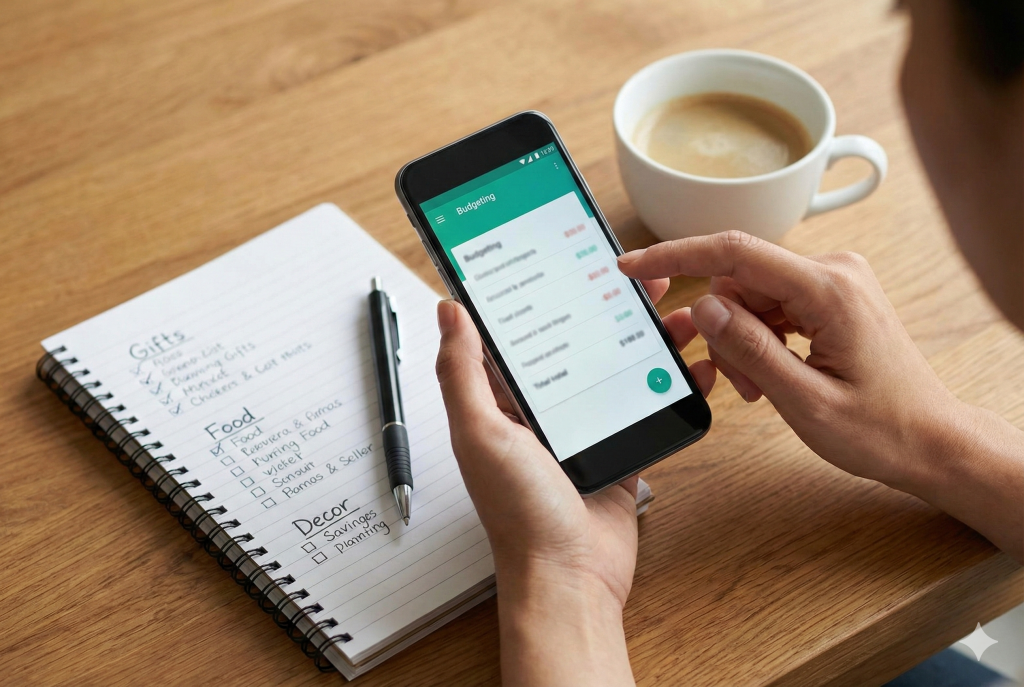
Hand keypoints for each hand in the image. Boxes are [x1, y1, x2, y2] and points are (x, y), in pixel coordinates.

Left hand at [434, 292, 713, 686]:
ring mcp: (583, 427)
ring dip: (646, 336)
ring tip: (678, 309)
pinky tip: (697, 362)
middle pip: (577, 340)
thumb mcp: (481, 434)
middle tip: (640, 275)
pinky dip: (671, 381)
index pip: (519, 331)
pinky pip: (646, 402)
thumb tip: (448, 309)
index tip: (565, 254)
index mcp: (501, 400)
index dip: (541, 291)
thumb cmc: (520, 513)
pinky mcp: (619, 446)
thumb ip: (462, 372)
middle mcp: (541, 408)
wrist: (572, 577)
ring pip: (616, 366)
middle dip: (607, 305)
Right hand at [618, 231, 1023, 561]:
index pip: (735, 253)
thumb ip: (751, 350)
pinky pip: (773, 306)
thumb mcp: (805, 401)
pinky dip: (761, 339)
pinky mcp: (832, 297)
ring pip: (752, 296)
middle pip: (740, 280)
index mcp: (830, 290)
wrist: (933, 441)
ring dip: (742, 341)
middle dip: (723, 329)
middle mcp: (834, 272)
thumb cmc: (883, 430)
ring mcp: (834, 282)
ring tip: (760, 389)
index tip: (632, 266)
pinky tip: (772, 374)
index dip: (676, 256)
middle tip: (734, 383)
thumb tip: (706, 307)